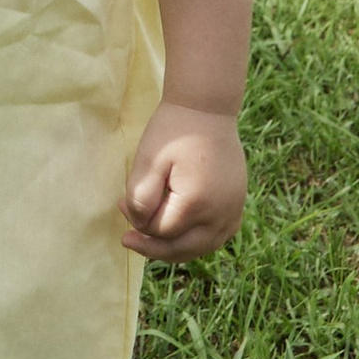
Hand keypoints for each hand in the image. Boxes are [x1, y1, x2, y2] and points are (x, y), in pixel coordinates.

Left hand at [121, 102, 247, 260]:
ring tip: (151, 243)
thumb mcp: (148, 161)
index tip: (121, 203)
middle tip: (128, 240)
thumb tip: (140, 226)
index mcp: (196, 203)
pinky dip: (197, 241)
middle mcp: (220, 215)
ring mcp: (233, 211)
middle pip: (183, 249)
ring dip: (175, 248)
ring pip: (202, 247)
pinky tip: (181, 234)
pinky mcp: (237, 206)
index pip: (161, 231)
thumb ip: (140, 198)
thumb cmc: (173, 131)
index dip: (138, 222)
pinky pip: (218, 236)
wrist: (206, 109)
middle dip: (153, 248)